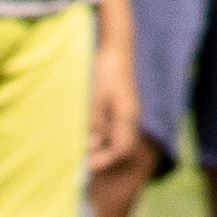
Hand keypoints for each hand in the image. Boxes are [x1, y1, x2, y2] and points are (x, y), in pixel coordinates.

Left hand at [85, 55, 139, 171]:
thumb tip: (91, 145)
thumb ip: (95, 123)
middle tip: (84, 161)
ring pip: (119, 139)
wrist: (116, 50)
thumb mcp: (95, 99)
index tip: (87, 166)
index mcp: (126, 117)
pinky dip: (104, 136)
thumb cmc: (105, 72)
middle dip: (105, 157)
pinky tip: (91, 134)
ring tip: (85, 148)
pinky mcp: (123, 108)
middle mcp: (131, 118)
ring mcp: (128, 113)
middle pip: (123, 148)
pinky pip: (116, 129)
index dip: (104, 160)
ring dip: (104, 147)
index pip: (120, 149)